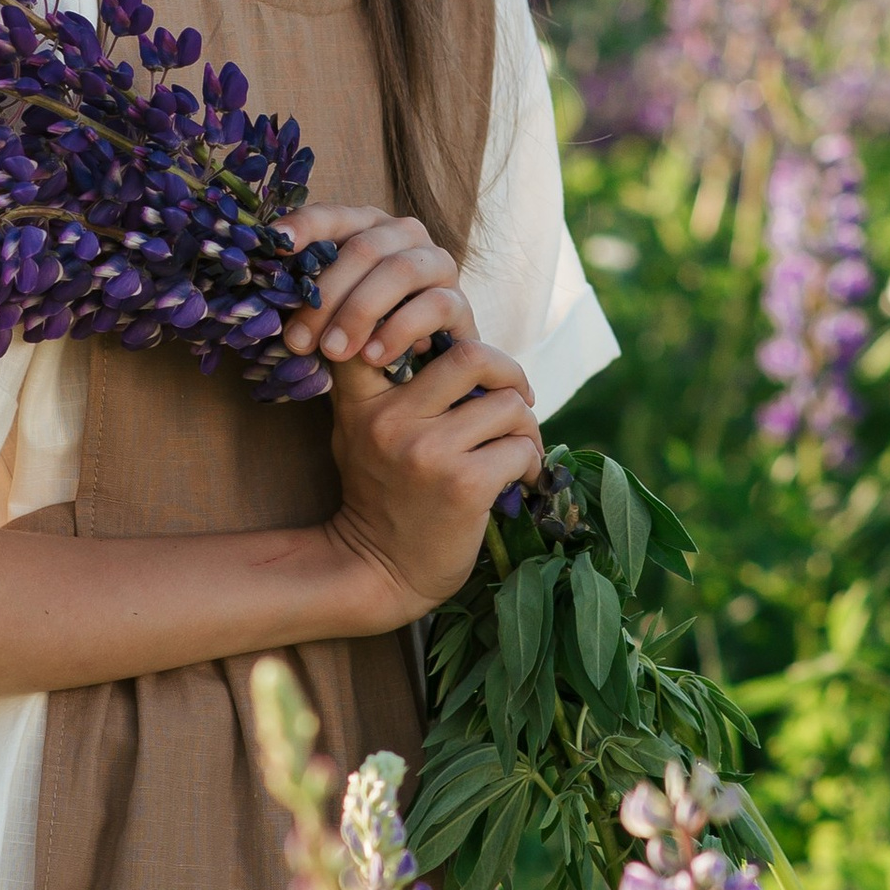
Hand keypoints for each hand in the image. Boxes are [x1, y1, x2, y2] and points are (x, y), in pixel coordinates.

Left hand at [280, 202, 475, 374]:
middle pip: (364, 248)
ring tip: (333, 352)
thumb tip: (263, 296)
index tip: (277, 245)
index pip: (333, 216)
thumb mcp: (326, 315)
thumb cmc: (357, 338)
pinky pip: (434, 305)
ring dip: (360, 312)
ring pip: (400, 270)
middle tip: (297, 341)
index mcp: (365, 227)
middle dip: (326, 296)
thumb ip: (305, 297)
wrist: (412, 378)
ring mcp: (437, 263)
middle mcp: (404, 235)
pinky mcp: (462, 301)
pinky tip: (373, 358)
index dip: (305, 226)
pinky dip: (399, 331)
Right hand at [322, 337, 542, 624]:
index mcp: (362, 400)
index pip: (390, 327)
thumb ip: (390, 387)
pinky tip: (516, 480)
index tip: (452, 352)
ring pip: (508, 404)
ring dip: (525, 427)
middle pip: (471, 354)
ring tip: (515, 449)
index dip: (428, 320)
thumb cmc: (381, 494)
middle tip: (516, 396)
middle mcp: (390, 420)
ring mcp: (427, 452)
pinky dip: (528, 462)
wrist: (379, 570)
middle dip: (508, 373)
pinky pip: (520, 449)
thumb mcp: (362, 432)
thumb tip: (452, 340)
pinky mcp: (464, 485)